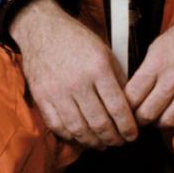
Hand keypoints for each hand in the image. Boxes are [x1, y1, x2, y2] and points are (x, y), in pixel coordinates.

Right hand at [9, 0, 136, 147]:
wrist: (42, 29)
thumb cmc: (77, 41)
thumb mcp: (106, 53)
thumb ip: (118, 80)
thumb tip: (129, 109)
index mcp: (98, 69)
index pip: (118, 108)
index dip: (128, 128)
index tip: (132, 135)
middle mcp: (77, 82)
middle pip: (100, 123)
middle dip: (113, 138)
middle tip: (119, 142)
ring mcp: (56, 91)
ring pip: (79, 129)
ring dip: (94, 142)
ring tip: (102, 143)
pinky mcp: (41, 97)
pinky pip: (57, 125)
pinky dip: (71, 136)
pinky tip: (81, 137)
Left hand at [126, 0, 173, 129]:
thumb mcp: (157, 46)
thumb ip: (146, 70)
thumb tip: (133, 90)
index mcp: (157, 64)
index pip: (132, 96)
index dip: (125, 106)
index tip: (124, 108)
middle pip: (147, 113)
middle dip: (138, 119)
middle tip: (136, 118)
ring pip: (168, 121)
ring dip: (158, 122)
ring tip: (155, 117)